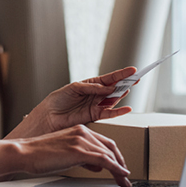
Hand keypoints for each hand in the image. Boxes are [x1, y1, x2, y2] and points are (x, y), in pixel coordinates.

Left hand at [9, 67, 137, 137]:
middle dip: (126, 82)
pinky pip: (110, 113)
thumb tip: (108, 88)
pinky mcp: (95, 116)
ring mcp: (96, 105)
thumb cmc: (58, 99)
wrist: (49, 116)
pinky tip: (127, 108)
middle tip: (136, 78)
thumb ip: (92, 88)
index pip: (109, 78)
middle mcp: (96, 94)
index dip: (121, 74)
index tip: (133, 70)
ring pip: (114, 99)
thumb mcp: (74, 88)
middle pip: (115, 87)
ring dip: (122, 94)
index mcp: (91, 84)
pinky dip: (119, 111)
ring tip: (128, 88)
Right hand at [12, 125, 130, 186]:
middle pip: (111, 147)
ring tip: (124, 181)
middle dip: (121, 162)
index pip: (104, 142)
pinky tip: (121, 175)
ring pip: (109, 154)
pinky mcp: (79, 151)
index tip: (120, 166)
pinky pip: (104, 160)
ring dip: (120, 169)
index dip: (115, 155)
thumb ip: (82, 157)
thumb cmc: (40, 154)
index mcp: (79, 130)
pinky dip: (115, 168)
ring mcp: (81, 140)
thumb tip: (97, 166)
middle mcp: (83, 132)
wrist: (25, 153)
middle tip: (125, 175)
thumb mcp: (65, 154)